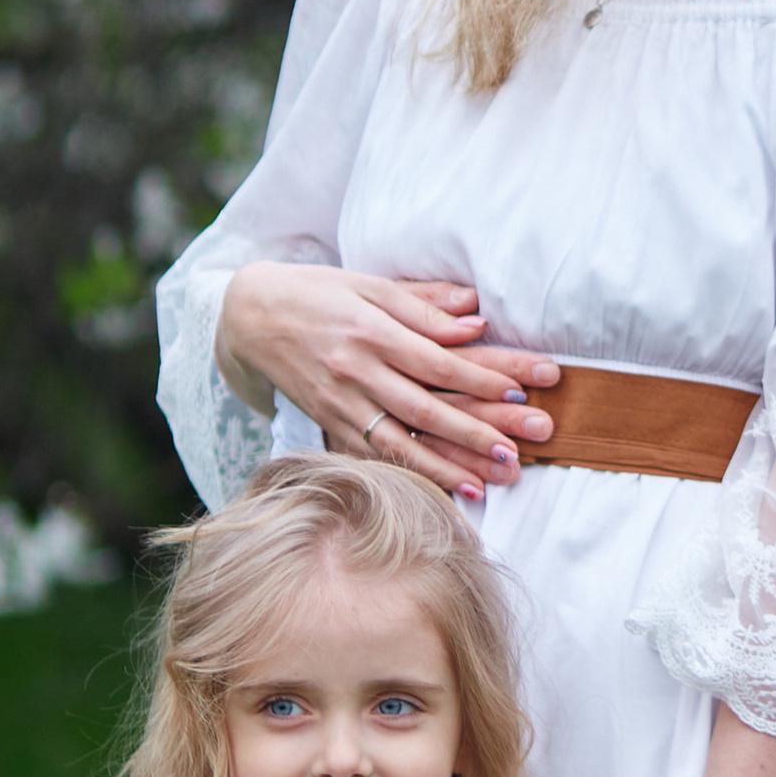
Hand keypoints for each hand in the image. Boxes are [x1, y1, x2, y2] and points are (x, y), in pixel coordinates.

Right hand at [219, 263, 559, 504]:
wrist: (251, 316)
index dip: (482, 378)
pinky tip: (438, 491)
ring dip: (445, 466)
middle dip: (476, 431)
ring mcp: (339, 402)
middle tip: (521, 449)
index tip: (524, 391)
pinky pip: (370, 457)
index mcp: (372, 329)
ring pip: (398, 441)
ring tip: (487, 484)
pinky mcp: (327, 424)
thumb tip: (476, 318)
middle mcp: (356, 370)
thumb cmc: (320, 293)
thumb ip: (423, 304)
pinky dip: (405, 476)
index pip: (437, 360)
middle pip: (425, 407)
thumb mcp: (369, 285)